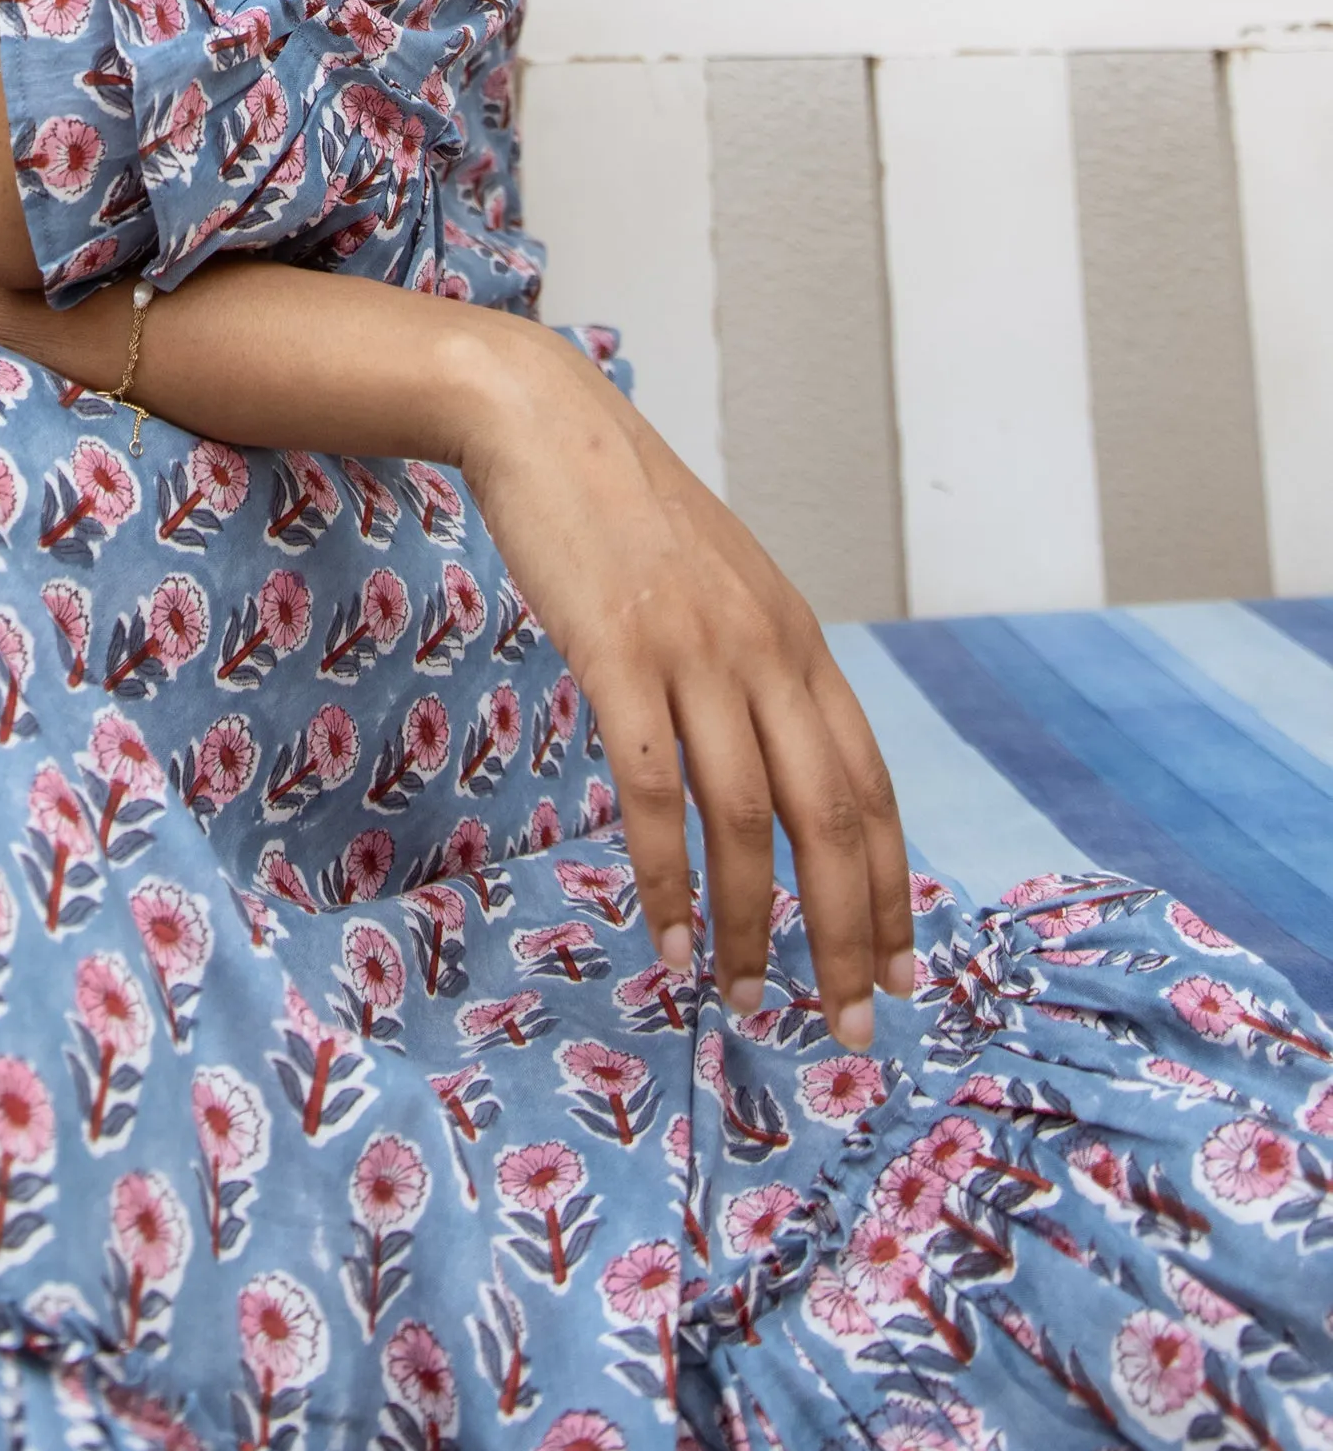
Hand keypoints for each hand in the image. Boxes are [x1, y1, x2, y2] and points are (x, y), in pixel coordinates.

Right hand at [438, 310, 915, 1044]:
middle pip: (832, 817)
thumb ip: (757, 668)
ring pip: (747, 819)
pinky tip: (671, 939)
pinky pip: (653, 792)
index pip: (871, 787)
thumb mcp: (723, 588)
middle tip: (853, 1026)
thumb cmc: (626, 514)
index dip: (892, 889)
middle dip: (850, 934)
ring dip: (754, 926)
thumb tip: (779, 768)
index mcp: (799, 642)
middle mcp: (767, 653)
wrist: (548, 424)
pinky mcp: (620, 656)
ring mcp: (696, 653)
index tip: (903, 973)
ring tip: (744, 1000)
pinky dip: (669, 878)